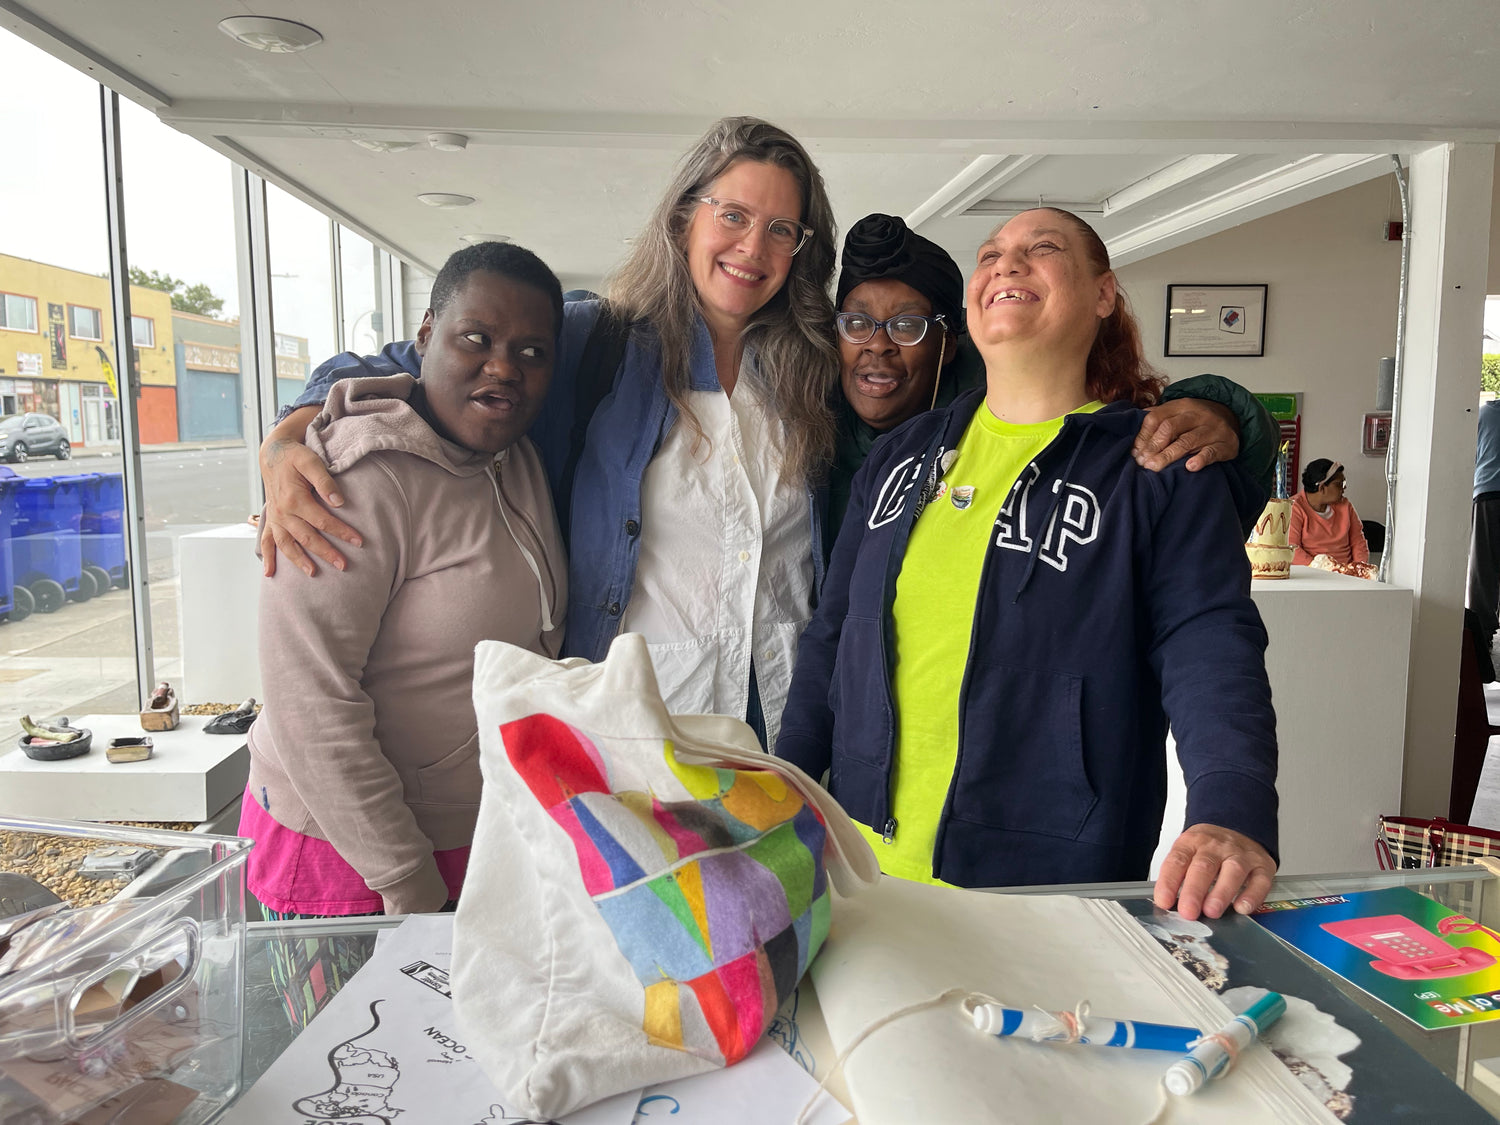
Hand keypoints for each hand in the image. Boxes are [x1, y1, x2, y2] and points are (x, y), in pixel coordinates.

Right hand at [258, 407, 361, 577]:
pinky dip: (268, 557)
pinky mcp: (271, 520)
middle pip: (307, 537)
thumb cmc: (296, 457)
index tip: (359, 541)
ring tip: (314, 574)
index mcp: (294, 499)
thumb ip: (325, 482)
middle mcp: (282, 512)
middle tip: (344, 566)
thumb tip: (339, 502)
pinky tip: (270, 573)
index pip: (322, 521)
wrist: (274, 453)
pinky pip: (266, 541)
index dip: (341, 531)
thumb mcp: (311, 462)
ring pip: (287, 544)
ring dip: (299, 560)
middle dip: (326, 552)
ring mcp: (275, 518)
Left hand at [1133, 398, 1239, 472]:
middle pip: (1170, 428)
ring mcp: (1212, 429)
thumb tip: (1129, 426)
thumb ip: (1156, 417)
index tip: (1134, 452)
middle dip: (1153, 446)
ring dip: (1168, 455)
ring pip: (1188, 441)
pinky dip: (1201, 459)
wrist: (1233, 418)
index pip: (1156, 418)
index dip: (1143, 436)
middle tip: (1142, 463)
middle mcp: (1197, 415)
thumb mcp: (1177, 413)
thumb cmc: (1196, 420)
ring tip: (1154, 467)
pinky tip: (1190, 467)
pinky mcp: (1226, 444)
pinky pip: (1212, 452)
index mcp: (1181, 405)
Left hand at [1153, 823, 1276, 920]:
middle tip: (1188, 911)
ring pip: (1232, 871)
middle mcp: (1216, 846)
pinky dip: (1252, 895)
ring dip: (1221, 893)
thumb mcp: (1189, 851)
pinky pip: (1260, 880)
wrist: (1238, 827)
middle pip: (1203, 866)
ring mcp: (1241, 854)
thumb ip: (1179, 875)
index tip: (1164, 901)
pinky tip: (1242, 908)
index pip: (1178, 860)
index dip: (1169, 881)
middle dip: (1194, 891)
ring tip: (1211, 911)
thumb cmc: (1209, 847)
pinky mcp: (1262, 865)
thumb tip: (1168, 904)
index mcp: (1193, 842)